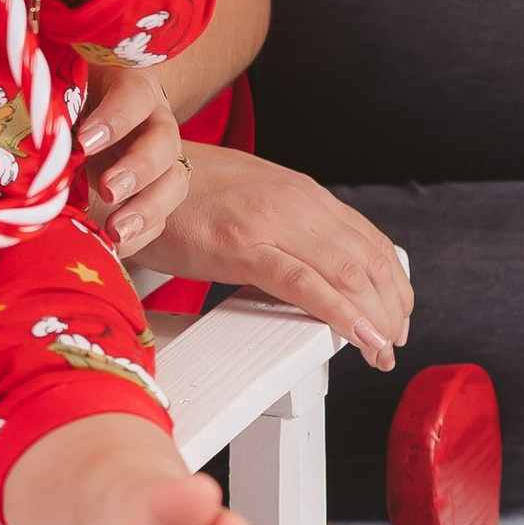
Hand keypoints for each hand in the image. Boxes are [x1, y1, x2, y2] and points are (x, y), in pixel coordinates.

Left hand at [69, 57, 187, 260]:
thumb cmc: (66, 99)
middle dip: (137, 169)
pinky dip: (140, 235)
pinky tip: (116, 245)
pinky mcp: (155, 193)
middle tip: (106, 189)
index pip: (135, 94)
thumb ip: (52, 105)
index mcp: (128, 85)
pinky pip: (161, 218)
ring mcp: (159, 160)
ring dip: (146, 209)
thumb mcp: (59, 91)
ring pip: (172, 182)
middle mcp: (153, 121)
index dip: (116, 118)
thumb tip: (27, 127)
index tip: (84, 142)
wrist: (81, 119)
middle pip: (164, 143)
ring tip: (116, 229)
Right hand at [129, 141, 413, 371]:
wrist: (128, 173)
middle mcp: (295, 200)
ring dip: (374, 320)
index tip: (396, 316)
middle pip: (370, 261)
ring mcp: (269, 220)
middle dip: (391, 310)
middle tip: (390, 345)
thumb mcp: (248, 200)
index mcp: (300, 192)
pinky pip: (306, 285)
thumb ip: (286, 224)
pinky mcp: (241, 244)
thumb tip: (315, 263)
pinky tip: (360, 337)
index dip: (394, 284)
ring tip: (378, 351)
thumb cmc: (179, 193)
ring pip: (349, 274)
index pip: (371, 240)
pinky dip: (342, 315)